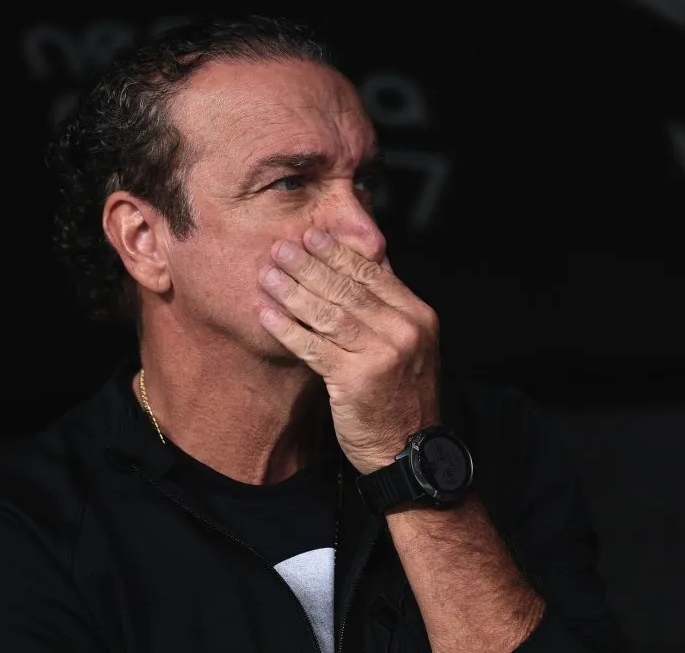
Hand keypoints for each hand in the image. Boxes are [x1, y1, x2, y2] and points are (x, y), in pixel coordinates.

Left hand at [258, 229, 440, 473]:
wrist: (410, 449)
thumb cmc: (402, 396)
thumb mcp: (409, 346)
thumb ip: (386, 308)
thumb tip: (361, 267)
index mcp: (417, 315)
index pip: (373, 273)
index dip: (338, 253)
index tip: (311, 236)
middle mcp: (404, 330)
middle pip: (347, 288)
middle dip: (309, 265)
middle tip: (280, 247)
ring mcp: (382, 354)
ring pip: (328, 314)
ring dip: (292, 292)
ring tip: (267, 275)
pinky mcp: (357, 379)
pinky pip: (313, 347)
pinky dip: (287, 329)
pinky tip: (266, 315)